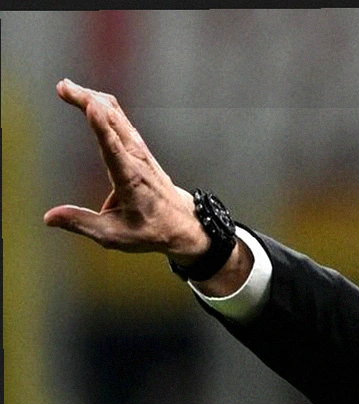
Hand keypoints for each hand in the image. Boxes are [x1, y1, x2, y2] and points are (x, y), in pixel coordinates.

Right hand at [43, 79, 209, 264]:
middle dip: (88, 101)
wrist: (184, 226)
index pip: (114, 149)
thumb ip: (81, 223)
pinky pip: (122, 122)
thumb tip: (50, 217)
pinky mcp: (140, 151)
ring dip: (93, 99)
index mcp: (131, 180)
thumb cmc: (152, 231)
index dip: (102, 127)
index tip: (91, 106)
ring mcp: (141, 153)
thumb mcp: (115, 235)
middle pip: (114, 123)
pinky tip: (91, 98)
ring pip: (118, 117)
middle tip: (62, 87)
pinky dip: (104, 107)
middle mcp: (137, 161)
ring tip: (68, 87)